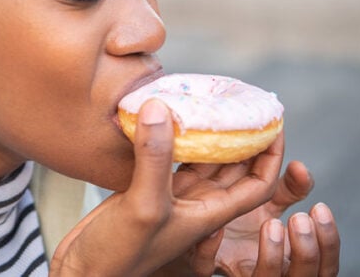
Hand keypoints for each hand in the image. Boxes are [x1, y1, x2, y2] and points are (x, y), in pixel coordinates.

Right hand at [50, 99, 283, 275]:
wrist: (85, 271)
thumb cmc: (121, 254)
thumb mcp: (144, 205)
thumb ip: (154, 158)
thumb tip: (160, 107)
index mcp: (210, 214)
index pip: (259, 184)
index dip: (272, 154)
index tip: (274, 120)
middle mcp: (197, 204)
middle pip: (234, 166)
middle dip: (244, 136)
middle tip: (243, 101)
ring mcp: (172, 196)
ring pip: (202, 160)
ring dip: (209, 134)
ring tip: (211, 102)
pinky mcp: (147, 190)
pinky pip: (169, 158)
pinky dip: (173, 138)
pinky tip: (167, 117)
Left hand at [214, 161, 340, 275]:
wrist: (196, 231)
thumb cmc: (240, 221)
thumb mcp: (268, 203)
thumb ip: (289, 188)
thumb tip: (301, 168)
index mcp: (290, 260)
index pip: (325, 268)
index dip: (328, 243)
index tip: (319, 208)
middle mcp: (271, 273)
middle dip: (307, 251)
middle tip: (299, 219)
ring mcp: (241, 274)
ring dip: (272, 256)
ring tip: (271, 224)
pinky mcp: (207, 269)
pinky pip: (208, 269)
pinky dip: (212, 251)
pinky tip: (216, 230)